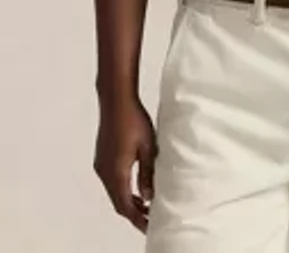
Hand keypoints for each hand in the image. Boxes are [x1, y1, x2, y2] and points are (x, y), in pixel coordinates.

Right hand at [93, 97, 156, 233]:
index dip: (137, 218)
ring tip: (145, 206)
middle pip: (118, 202)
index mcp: (116, 171)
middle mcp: (104, 172)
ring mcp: (101, 164)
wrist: (116, 100)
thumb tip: (147, 197)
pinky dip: (122, 190)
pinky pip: (111, 182)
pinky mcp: (102, 157)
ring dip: (127, 201)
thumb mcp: (147, 147)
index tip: (149, 226)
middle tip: (149, 220)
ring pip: (114, 192)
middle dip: (133, 213)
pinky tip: (134, 188)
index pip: (125, 205)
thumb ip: (147, 173)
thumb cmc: (134, 119)